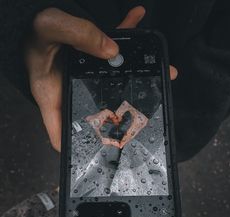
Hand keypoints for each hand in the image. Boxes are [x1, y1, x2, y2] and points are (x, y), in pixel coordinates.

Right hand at [25, 6, 176, 151]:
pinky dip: (126, 40)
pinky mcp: (90, 63)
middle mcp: (71, 91)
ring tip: (163, 69)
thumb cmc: (33, 28)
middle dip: (126, 111)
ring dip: (137, 73)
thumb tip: (112, 51)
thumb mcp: (50, 27)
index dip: (79, 147)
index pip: (61, 131)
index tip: (104, 153)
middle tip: (148, 109)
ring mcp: (83, 79)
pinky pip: (113, 56)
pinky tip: (137, 21)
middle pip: (100, 110)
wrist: (35, 17)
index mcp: (54, 96)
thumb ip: (78, 35)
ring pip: (114, 83)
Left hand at [115, 101, 147, 148]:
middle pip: (133, 135)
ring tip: (123, 140)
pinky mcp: (143, 120)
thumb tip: (116, 116)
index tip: (121, 144)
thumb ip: (120, 111)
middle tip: (121, 144)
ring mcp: (143, 122)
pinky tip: (128, 132)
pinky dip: (131, 132)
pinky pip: (136, 129)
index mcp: (138, 121)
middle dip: (127, 140)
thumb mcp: (127, 104)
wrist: (148, 96)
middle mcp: (141, 123)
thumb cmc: (140, 100)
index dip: (125, 140)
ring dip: (129, 136)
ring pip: (135, 132)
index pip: (130, 133)